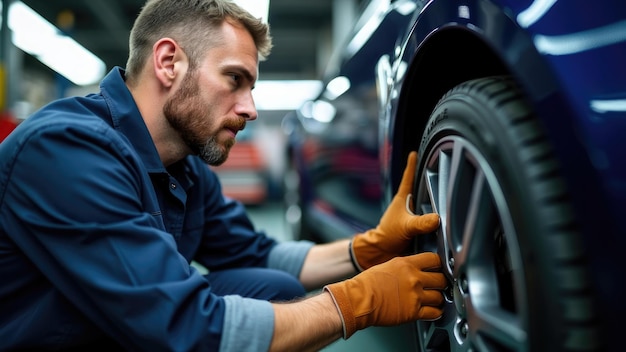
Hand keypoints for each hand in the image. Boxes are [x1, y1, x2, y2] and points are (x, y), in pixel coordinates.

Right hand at [324, 252, 445, 338]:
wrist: (359, 299)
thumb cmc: (368, 284)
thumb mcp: (388, 265)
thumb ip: (405, 266)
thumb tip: (415, 268)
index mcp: (407, 264)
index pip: (434, 259)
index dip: (438, 264)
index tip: (438, 268)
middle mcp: (414, 279)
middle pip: (441, 279)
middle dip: (441, 282)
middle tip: (438, 285)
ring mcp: (415, 296)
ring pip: (439, 297)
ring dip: (438, 299)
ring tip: (434, 299)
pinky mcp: (413, 312)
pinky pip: (434, 313)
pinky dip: (436, 312)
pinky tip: (433, 310)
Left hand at [351, 151, 439, 270]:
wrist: (382, 253)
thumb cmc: (388, 236)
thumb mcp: (406, 226)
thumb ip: (421, 223)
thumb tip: (437, 219)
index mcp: (403, 199)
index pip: (408, 178)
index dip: (412, 165)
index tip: (414, 152)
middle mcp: (407, 205)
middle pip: (419, 187)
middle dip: (427, 179)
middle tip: (436, 166)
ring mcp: (411, 216)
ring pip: (425, 203)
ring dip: (433, 199)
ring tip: (444, 191)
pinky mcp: (416, 227)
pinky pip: (428, 218)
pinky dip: (434, 217)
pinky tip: (443, 218)